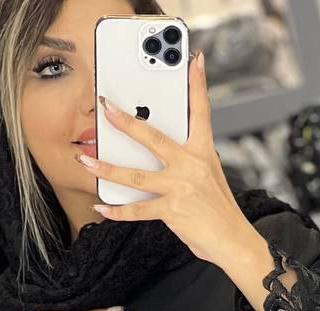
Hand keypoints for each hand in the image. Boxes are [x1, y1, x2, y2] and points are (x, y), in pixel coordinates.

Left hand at [81, 50, 256, 267]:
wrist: (234, 241)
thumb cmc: (219, 210)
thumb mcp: (210, 176)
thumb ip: (188, 160)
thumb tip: (163, 154)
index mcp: (204, 152)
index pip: (201, 112)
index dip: (198, 84)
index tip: (193, 60)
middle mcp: (192, 165)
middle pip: (153, 137)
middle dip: (126, 121)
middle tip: (106, 107)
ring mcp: (181, 188)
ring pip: (136, 175)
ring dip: (107, 168)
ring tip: (86, 161)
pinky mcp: (173, 211)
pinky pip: (138, 210)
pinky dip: (118, 211)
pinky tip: (102, 207)